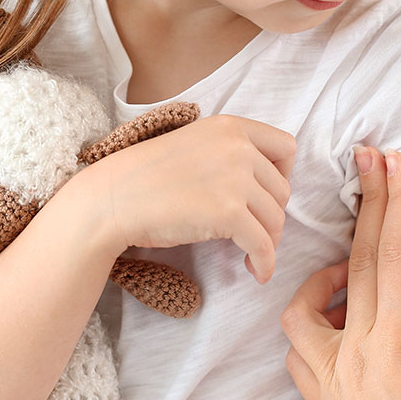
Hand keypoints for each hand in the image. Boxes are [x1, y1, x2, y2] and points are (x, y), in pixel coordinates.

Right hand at [73, 114, 295, 283]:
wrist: (114, 198)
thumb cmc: (146, 178)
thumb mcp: (195, 145)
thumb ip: (228, 153)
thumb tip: (263, 187)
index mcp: (231, 127)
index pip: (286, 147)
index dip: (283, 175)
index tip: (265, 195)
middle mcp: (238, 148)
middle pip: (283, 190)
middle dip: (271, 215)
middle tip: (253, 232)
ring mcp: (235, 180)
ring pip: (276, 219)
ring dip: (269, 241)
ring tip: (251, 254)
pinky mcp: (229, 213)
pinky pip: (264, 245)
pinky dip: (265, 263)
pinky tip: (257, 272)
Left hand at [280, 146, 400, 399]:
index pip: (395, 258)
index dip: (395, 203)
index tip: (390, 160)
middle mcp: (357, 354)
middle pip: (355, 263)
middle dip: (365, 206)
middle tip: (366, 162)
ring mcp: (331, 379)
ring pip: (306, 306)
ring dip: (325, 276)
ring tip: (348, 271)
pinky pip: (300, 349)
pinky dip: (311, 326)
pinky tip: (334, 331)